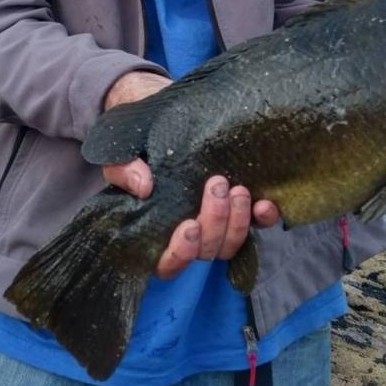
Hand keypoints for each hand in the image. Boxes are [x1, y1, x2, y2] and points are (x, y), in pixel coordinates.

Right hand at [102, 71, 279, 278]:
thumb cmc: (138, 147)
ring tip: (237, 189)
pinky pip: (258, 226)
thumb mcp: (122, 155)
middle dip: (215, 223)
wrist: (160, 120)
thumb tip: (144, 188)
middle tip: (216, 185)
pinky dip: (263, 219)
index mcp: (157, 232)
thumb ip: (124, 171)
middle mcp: (190, 235)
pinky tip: (263, 203)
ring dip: (237, 221)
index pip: (168, 265)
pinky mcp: (241, 210)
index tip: (188, 226)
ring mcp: (218, 225)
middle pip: (207, 251)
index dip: (180, 254)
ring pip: (232, 244)